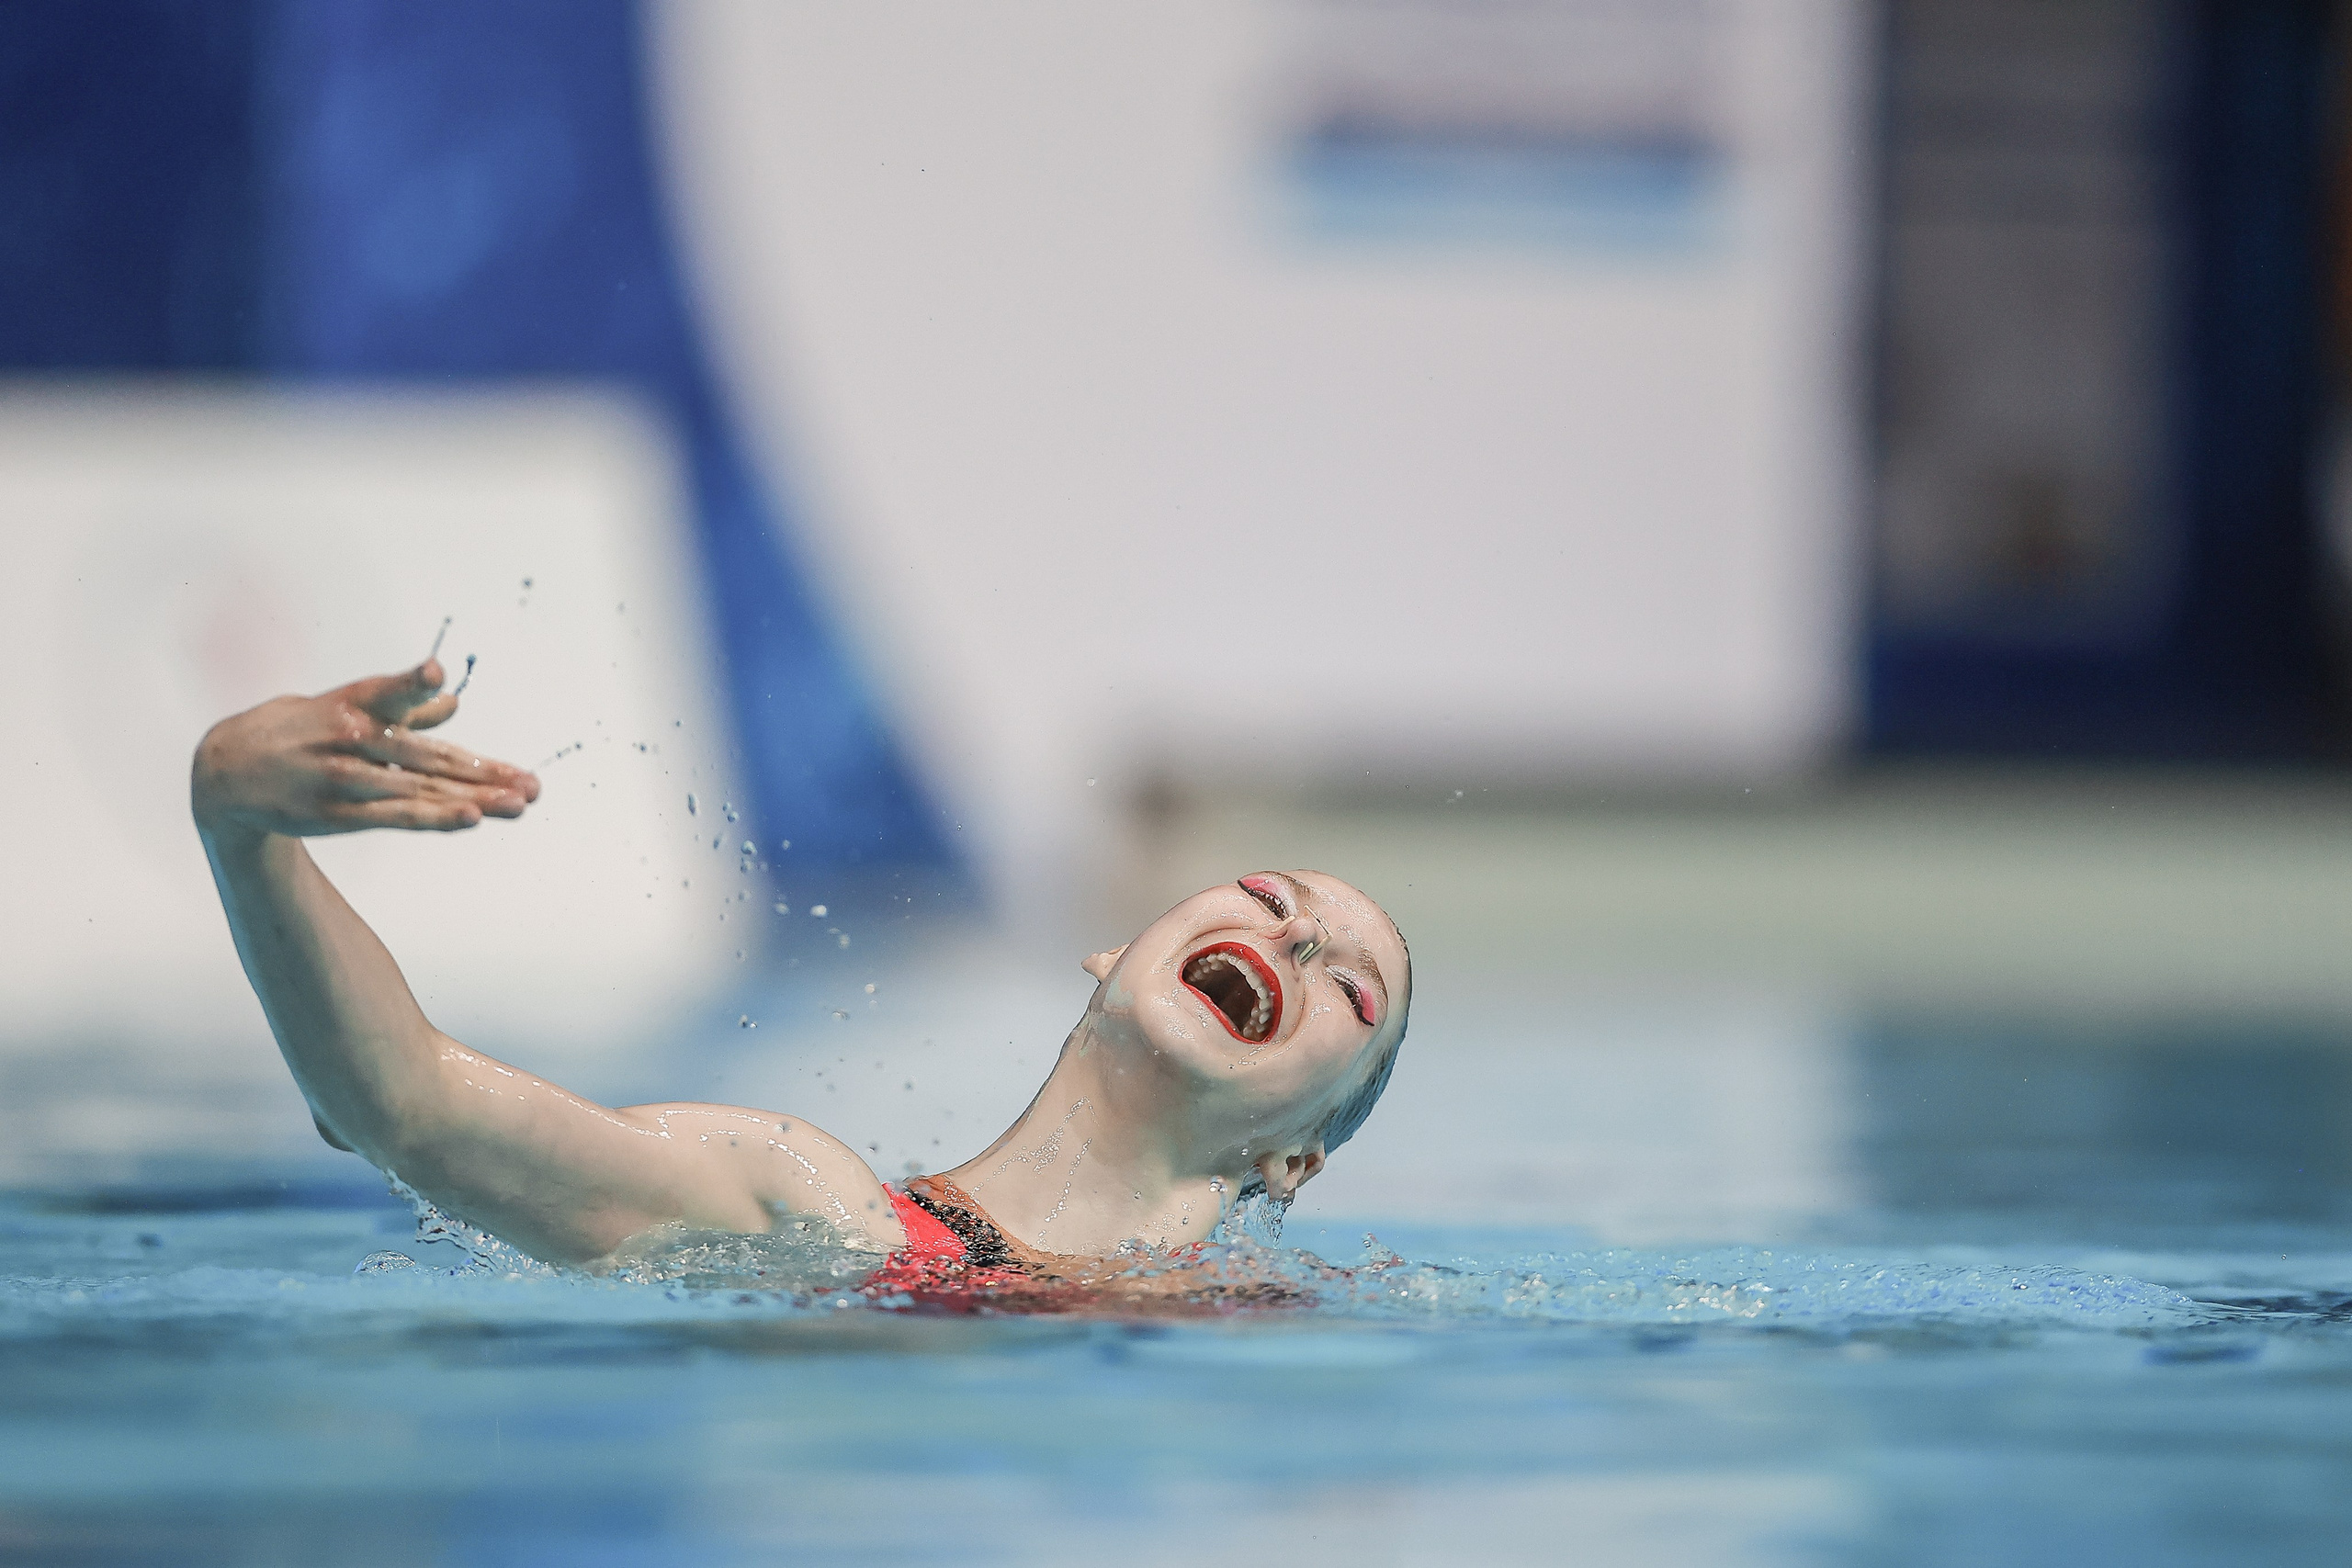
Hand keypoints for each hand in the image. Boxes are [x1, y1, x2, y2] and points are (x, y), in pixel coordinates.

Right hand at [191, 659, 539, 839]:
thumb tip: (453, 702)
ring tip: (519, 805)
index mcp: (351, 702)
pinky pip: (394, 817)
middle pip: (427, 755)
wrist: (226, 771)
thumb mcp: (341, 706)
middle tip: (533, 784)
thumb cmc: (298, 730)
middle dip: (484, 771)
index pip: (387, 692)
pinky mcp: (334, 813)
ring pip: (419, 790)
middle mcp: (348, 738)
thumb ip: (401, 707)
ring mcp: (341, 778)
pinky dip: (434, 818)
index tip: (434, 674)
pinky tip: (472, 818)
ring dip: (474, 799)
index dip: (408, 683)